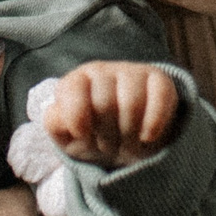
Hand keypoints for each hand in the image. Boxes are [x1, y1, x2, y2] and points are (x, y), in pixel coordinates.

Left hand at [42, 62, 178, 165]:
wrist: (126, 144)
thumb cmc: (92, 137)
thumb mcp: (67, 137)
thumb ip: (55, 123)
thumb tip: (60, 113)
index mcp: (76, 81)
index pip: (72, 91)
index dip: (76, 117)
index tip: (82, 134)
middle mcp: (103, 71)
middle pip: (104, 103)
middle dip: (106, 134)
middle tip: (108, 144)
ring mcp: (133, 73)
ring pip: (131, 102)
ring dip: (129, 133)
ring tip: (126, 141)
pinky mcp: (160, 81)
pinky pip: (160, 97)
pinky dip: (153, 124)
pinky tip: (147, 137)